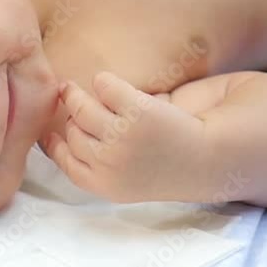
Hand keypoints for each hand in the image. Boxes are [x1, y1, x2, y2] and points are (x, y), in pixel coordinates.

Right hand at [44, 72, 206, 202]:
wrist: (213, 157)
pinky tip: (113, 85)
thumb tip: (53, 134)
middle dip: (75, 116)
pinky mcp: (136, 111)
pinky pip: (103, 85)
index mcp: (104, 185)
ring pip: (80, 106)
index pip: (63, 159)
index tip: (54, 128)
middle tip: (80, 103)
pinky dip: (106, 81)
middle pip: (72, 130)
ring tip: (92, 90)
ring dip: (80, 94)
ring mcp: (121, 137)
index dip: (56, 141)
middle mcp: (108, 164)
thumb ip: (92, 162)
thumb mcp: (124, 179)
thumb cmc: (167, 165)